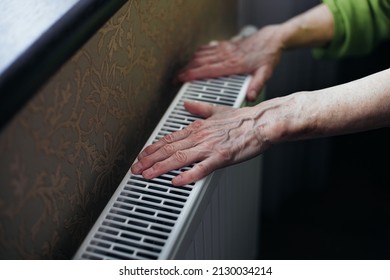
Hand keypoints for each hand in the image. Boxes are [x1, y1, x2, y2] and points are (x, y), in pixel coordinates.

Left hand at [131, 101, 270, 185]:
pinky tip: (176, 182)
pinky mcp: (222, 156)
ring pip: (180, 157)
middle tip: (136, 169)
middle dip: (150, 160)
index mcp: (198, 127)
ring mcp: (210, 146)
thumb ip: (200, 108)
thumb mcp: (218, 110)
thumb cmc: (243, 119)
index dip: (153, 147)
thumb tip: (188, 104)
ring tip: (147, 175)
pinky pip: (202, 168)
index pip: (170, 138)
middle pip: (169, 149)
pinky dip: (188, 175)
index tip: (142, 155)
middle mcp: (200, 136)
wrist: (262, 122)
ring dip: (161, 167)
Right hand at [177, 25, 283, 100]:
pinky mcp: (226, 44)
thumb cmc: (268, 56)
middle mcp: (226, 55)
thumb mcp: (266, 73)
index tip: (180, 79)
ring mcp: (224, 48)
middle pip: (199, 62)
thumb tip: (250, 97)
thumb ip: (257, 85)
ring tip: (182, 71)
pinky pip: (207, 48)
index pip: (207, 70)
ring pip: (201, 54)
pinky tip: (194, 59)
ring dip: (190, 62)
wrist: (272, 39)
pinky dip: (198, 54)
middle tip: (175, 79)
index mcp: (232, 64)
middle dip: (185, 70)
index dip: (191, 74)